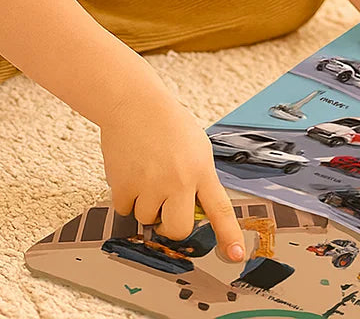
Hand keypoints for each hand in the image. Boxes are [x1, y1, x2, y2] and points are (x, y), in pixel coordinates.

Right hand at [99, 85, 245, 262]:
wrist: (134, 104)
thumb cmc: (167, 124)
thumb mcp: (197, 147)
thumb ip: (199, 178)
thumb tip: (196, 211)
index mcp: (201, 169)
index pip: (220, 209)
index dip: (228, 235)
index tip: (235, 256)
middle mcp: (178, 180)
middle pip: (178, 229)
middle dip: (170, 226)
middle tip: (166, 209)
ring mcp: (151, 184)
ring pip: (147, 220)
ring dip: (145, 205)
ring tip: (146, 175)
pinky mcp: (124, 185)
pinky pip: (124, 209)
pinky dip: (126, 197)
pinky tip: (130, 172)